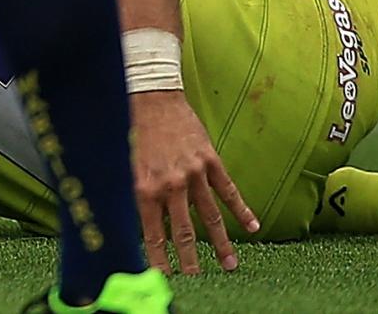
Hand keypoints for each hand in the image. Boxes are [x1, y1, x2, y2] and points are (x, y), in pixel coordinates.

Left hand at [134, 88, 254, 273]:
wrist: (152, 96)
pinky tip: (252, 229)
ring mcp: (193, 174)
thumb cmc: (133, 129)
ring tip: (230, 267)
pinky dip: (241, 211)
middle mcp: (171, 185)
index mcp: (144, 188)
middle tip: (197, 281)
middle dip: (190, 260)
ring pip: (210, 217)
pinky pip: (228, 191)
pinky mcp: (210, 162)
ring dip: (220, 244)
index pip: (152, 234)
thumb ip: (133, 194)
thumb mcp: (124, 164)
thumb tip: (135, 223)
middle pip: (183, 232)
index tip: (164, 278)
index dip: (159, 258)